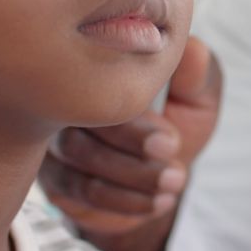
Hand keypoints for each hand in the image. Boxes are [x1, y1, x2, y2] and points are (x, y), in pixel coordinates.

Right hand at [40, 36, 221, 234]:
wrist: (164, 171)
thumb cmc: (180, 122)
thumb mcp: (198, 97)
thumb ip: (195, 75)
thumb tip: (192, 48)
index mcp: (100, 65)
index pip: (98, 87)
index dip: (135, 123)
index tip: (171, 142)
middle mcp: (65, 97)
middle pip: (79, 129)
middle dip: (131, 157)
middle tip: (174, 171)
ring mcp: (53, 137)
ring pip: (77, 164)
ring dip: (132, 180)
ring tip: (173, 183)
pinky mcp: (52, 176)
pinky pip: (74, 193)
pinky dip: (122, 201)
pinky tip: (157, 201)